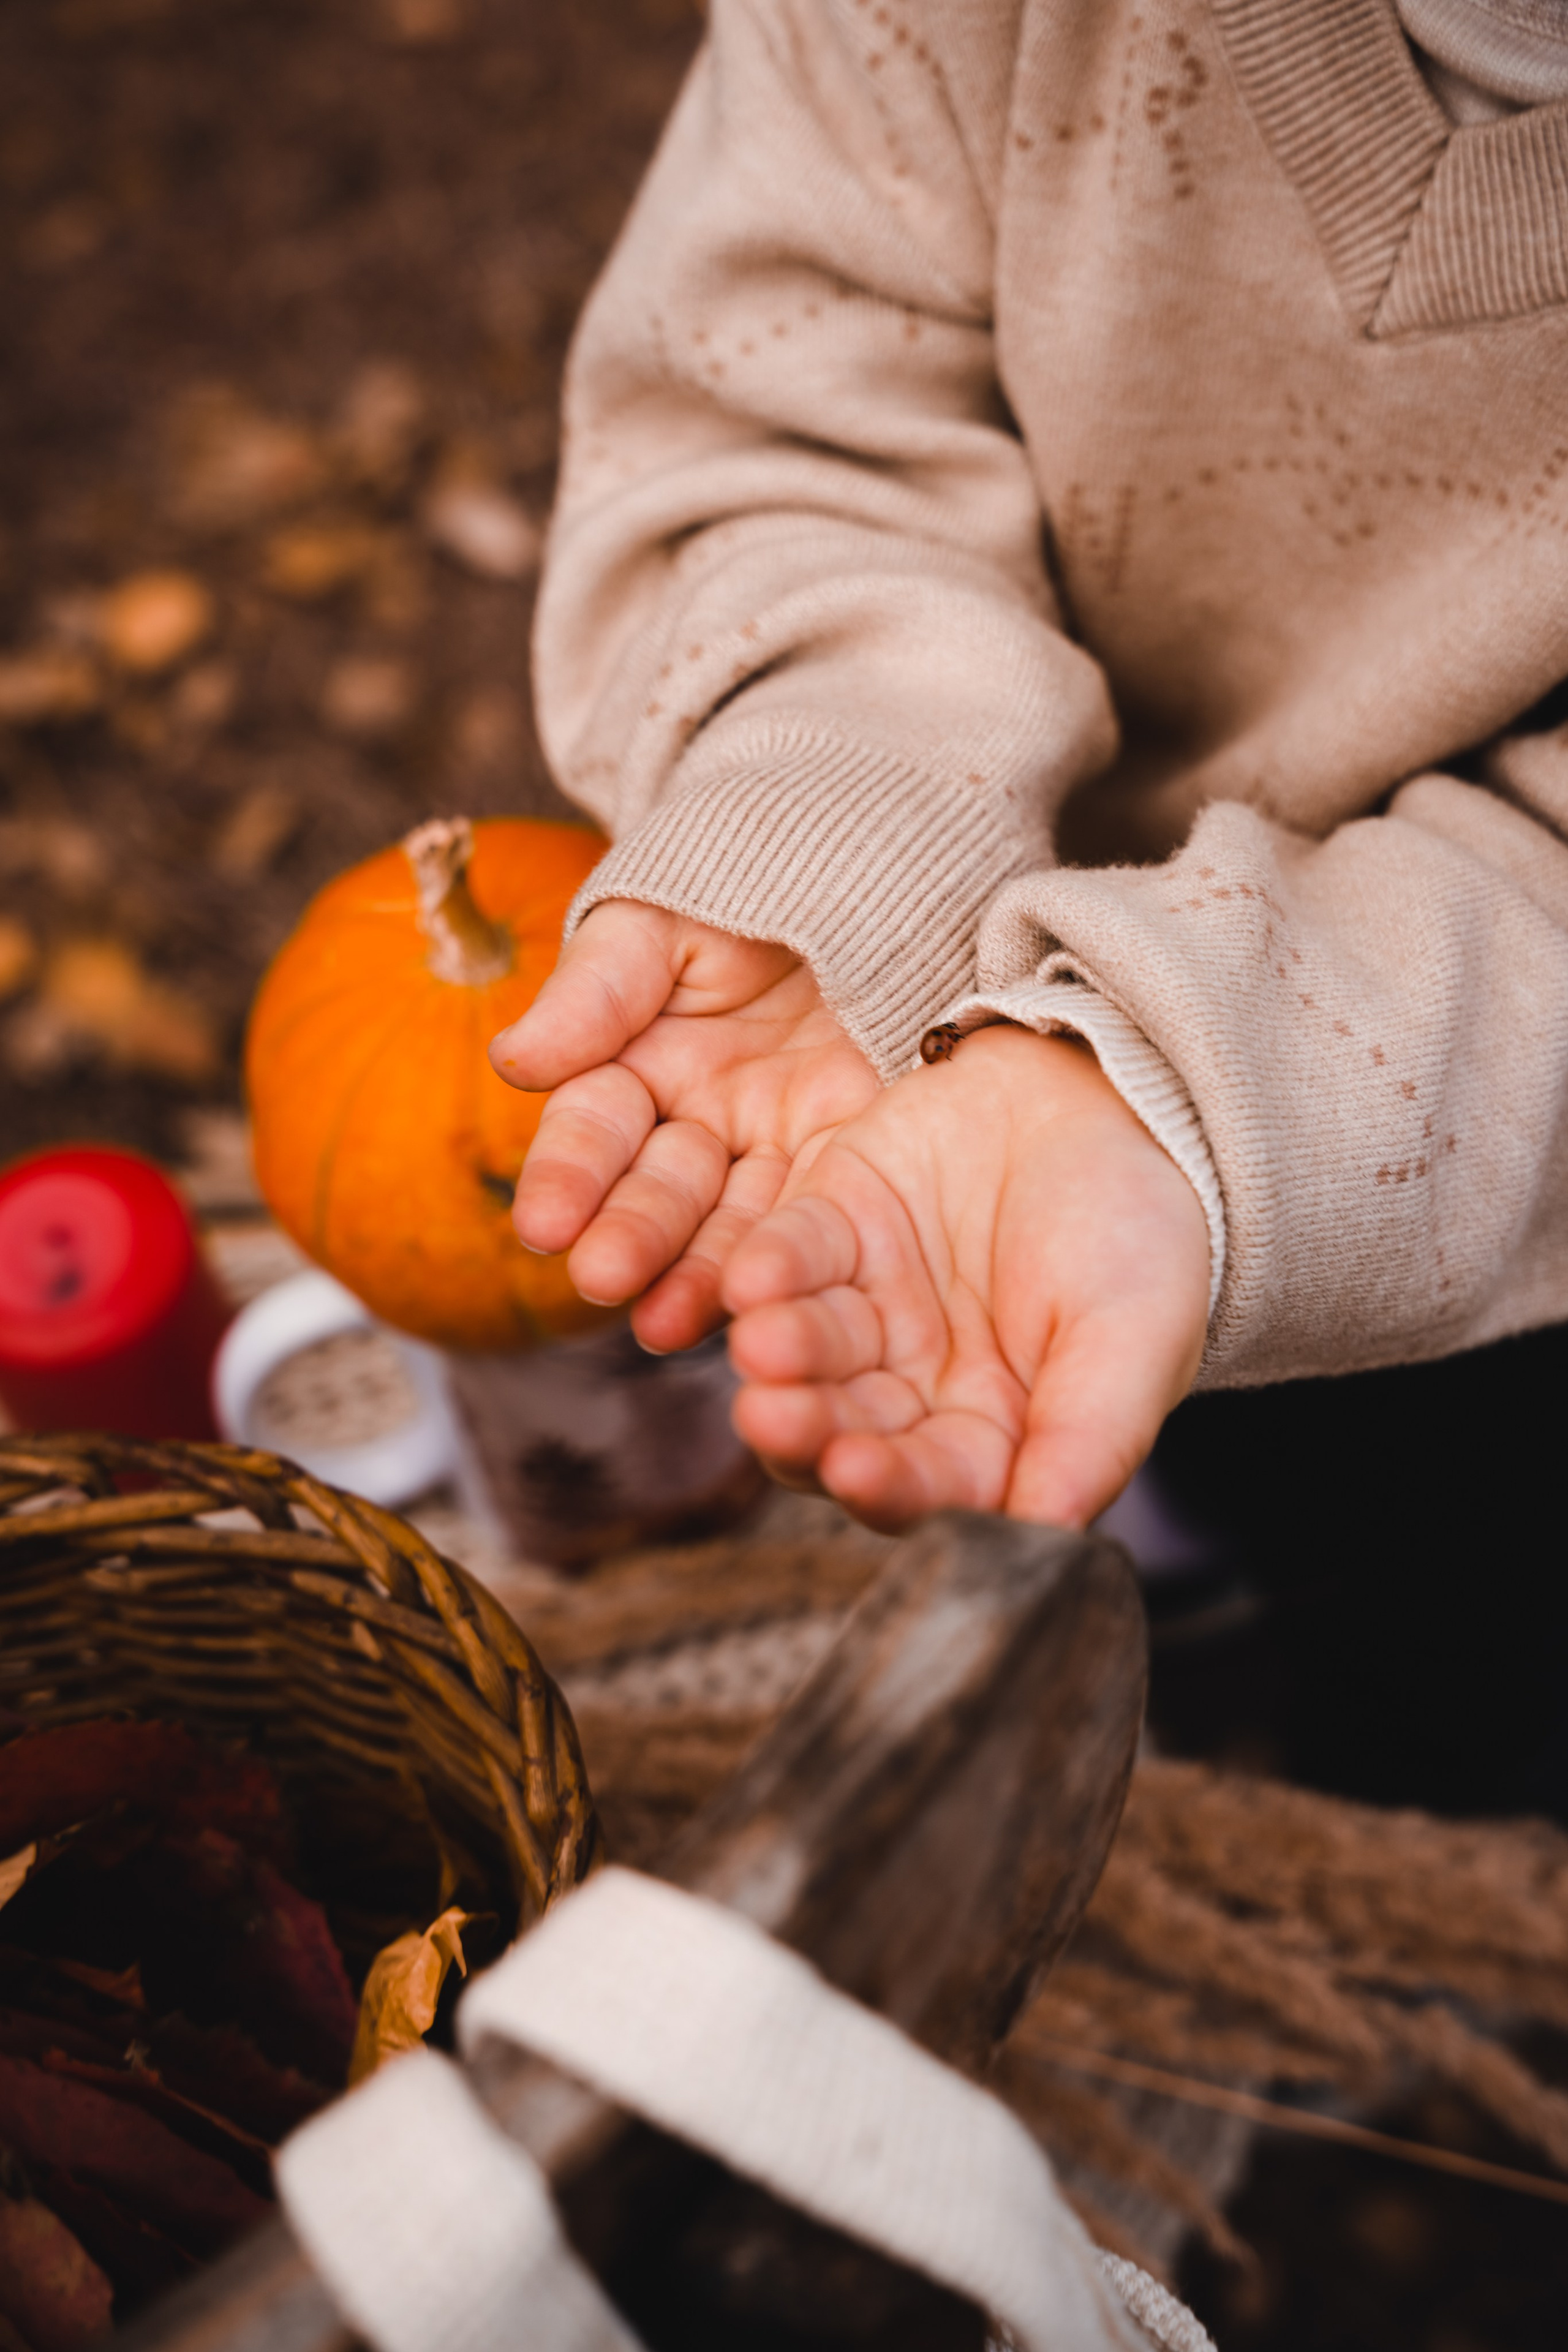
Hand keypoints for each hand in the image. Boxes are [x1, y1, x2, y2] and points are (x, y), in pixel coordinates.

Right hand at [490, 900, 877, 1351]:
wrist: (883, 849)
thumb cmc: (755, 864)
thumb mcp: (666, 912)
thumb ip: (599, 988)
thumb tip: (518, 1061)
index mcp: (639, 1055)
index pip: (595, 1126)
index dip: (570, 1172)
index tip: (546, 1224)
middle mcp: (702, 1115)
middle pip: (658, 1188)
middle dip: (630, 1234)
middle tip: (604, 1279)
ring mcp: (778, 1142)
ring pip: (730, 1224)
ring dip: (696, 1278)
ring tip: (667, 1326)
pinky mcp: (855, 1159)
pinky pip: (812, 1221)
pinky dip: (780, 1269)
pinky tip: (758, 1310)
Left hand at [721, 1024, 1211, 1529]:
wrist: (1116, 1099)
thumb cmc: (1141, 1237)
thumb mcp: (1134, 1341)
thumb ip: (1087, 1441)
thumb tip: (1048, 1542)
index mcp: (988, 1439)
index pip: (926, 1486)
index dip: (888, 1486)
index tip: (855, 1474)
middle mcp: (911, 1387)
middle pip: (841, 1428)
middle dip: (805, 1427)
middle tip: (771, 1416)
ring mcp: (863, 1308)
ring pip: (805, 1350)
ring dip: (780, 1351)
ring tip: (763, 1341)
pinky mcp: (828, 1227)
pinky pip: (788, 1254)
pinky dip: (769, 1265)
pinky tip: (752, 1275)